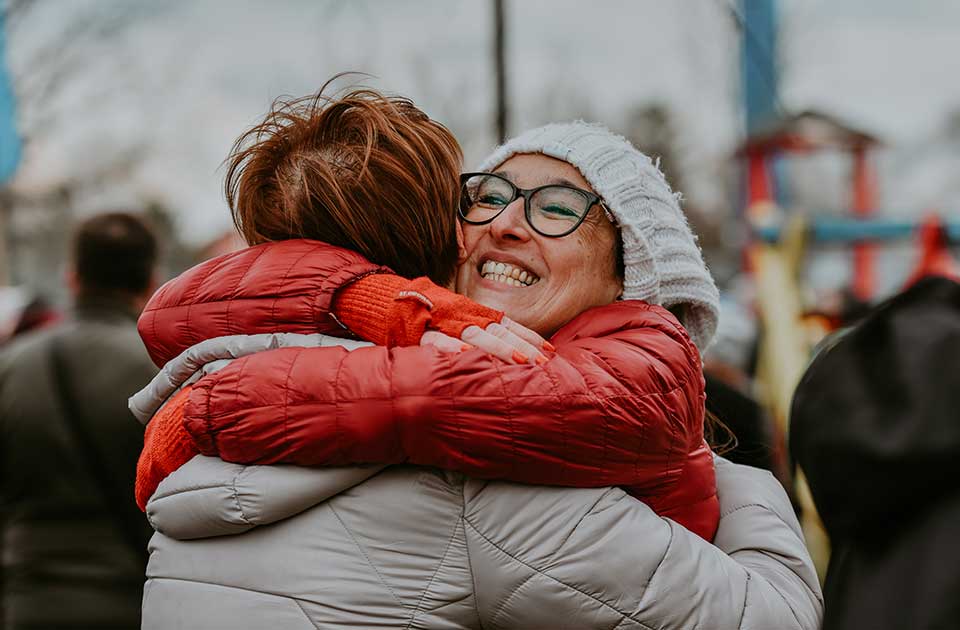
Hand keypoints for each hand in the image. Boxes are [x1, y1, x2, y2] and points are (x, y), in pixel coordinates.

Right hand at [422, 317, 551, 364]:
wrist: (392, 301)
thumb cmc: (432, 317)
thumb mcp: (461, 320)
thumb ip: (484, 332)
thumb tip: (515, 351)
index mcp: (475, 314)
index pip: (508, 325)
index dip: (530, 337)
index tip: (551, 351)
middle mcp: (464, 317)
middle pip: (498, 331)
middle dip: (522, 347)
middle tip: (542, 363)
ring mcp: (444, 325)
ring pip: (476, 336)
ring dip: (498, 348)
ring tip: (519, 361)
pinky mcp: (422, 335)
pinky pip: (437, 342)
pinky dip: (451, 348)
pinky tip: (465, 356)